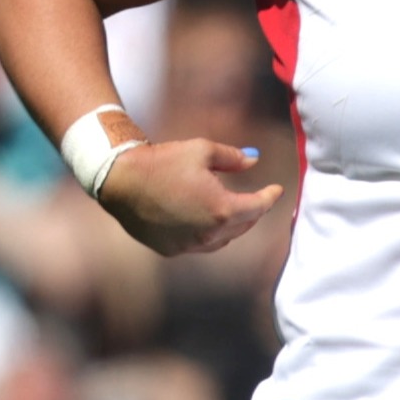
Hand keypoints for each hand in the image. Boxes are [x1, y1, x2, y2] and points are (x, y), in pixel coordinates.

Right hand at [97, 140, 283, 255]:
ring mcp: (189, 245)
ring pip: (223, 240)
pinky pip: (200, 245)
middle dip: (253, 212)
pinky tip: (208, 223)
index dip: (270, 197)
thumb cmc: (163, 162)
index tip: (277, 189)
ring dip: (233, 226)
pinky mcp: (172, 250)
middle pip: (243, 226)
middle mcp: (208, 234)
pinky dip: (210, 235)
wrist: (121, 180)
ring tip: (234, 211)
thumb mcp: (202, 150)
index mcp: (222, 209)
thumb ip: (233, 157)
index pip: (258, 207)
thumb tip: (254, 160)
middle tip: (258, 199)